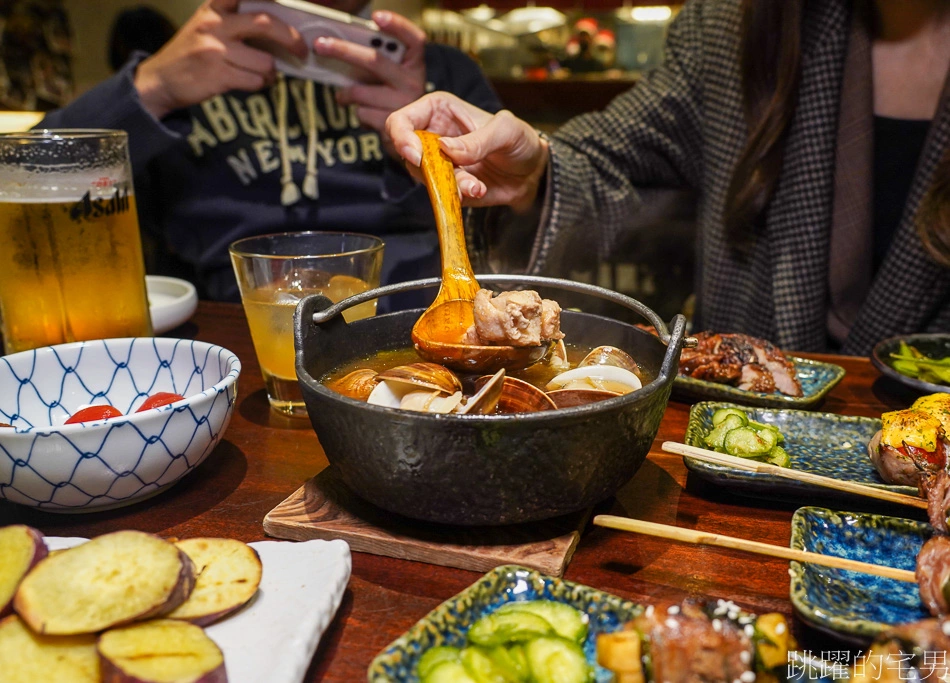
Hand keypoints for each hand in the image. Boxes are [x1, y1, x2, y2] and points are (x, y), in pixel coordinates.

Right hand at [134, 0, 306, 119]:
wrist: (160, 80)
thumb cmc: (193, 53)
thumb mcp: (208, 26)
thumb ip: (237, 22)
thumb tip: (282, 32)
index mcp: (214, 8)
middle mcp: (214, 24)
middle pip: (266, 24)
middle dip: (291, 38)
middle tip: (301, 49)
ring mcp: (214, 50)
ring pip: (265, 62)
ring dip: (271, 72)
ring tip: (263, 73)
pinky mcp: (217, 75)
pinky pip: (256, 81)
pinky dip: (260, 84)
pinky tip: (252, 82)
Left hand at [313, 11, 425, 143]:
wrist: (407, 137)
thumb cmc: (391, 97)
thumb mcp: (391, 76)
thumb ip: (376, 59)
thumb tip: (337, 46)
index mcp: (415, 64)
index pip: (415, 40)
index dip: (398, 25)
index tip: (376, 17)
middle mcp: (414, 83)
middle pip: (375, 61)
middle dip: (343, 50)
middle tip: (319, 44)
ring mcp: (404, 105)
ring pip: (359, 91)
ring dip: (345, 94)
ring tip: (344, 96)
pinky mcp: (392, 125)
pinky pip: (360, 112)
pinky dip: (356, 112)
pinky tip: (366, 114)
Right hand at [386, 92, 549, 212]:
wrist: (532, 173)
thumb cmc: (519, 141)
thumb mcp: (506, 131)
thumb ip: (478, 140)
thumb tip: (446, 149)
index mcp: (438, 111)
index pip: (401, 121)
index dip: (401, 138)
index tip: (417, 156)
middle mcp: (432, 137)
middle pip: (406, 154)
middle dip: (428, 168)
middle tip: (454, 173)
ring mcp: (438, 165)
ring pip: (424, 178)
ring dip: (450, 185)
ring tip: (476, 185)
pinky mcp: (447, 187)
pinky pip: (441, 195)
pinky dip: (459, 196)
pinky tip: (479, 189)